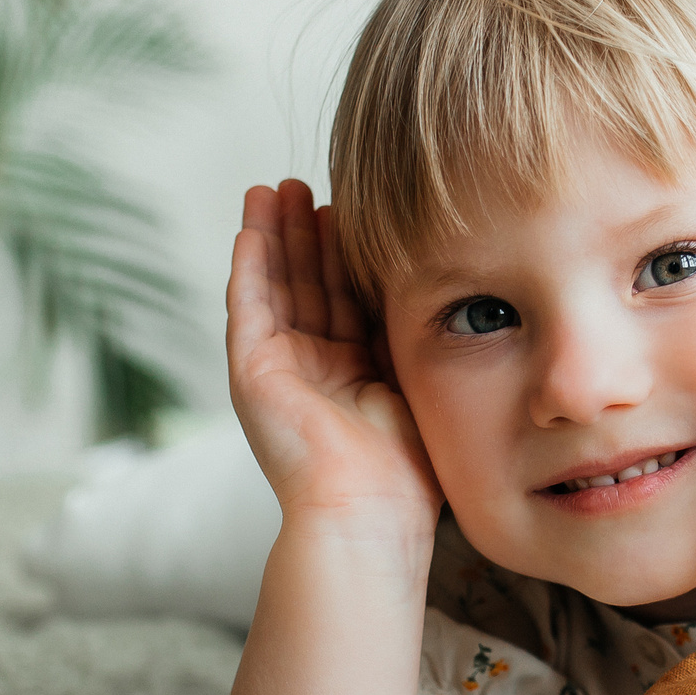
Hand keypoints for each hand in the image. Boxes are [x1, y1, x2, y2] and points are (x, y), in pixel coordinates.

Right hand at [226, 179, 442, 528]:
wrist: (369, 511)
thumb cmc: (409, 468)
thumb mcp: (420, 382)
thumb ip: (414, 337)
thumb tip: (448, 286)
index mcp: (356, 375)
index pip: (349, 298)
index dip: (348, 252)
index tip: (354, 206)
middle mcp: (314, 370)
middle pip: (307, 284)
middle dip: (305, 233)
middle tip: (306, 182)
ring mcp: (279, 371)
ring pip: (274, 287)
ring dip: (271, 237)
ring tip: (273, 188)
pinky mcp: (252, 374)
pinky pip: (247, 308)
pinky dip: (248, 267)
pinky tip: (250, 227)